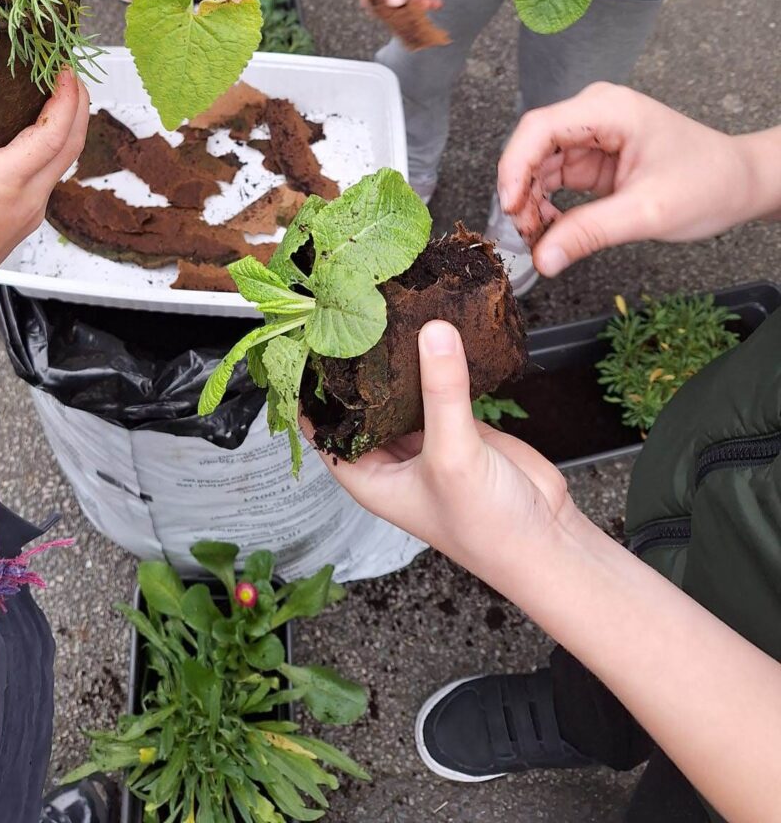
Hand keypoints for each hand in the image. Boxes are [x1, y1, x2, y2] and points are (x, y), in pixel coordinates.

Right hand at [0, 69, 88, 309]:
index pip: (54, 134)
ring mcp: (33, 210)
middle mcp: (28, 197)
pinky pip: (52, 174)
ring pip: (66, 160)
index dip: (67, 98)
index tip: (64, 67)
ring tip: (54, 90)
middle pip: (72, 144)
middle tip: (65, 68)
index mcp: (4, 183)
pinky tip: (34, 127)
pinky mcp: (27, 218)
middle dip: (78, 103)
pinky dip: (54, 145)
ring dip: (68, 124)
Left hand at [309, 322, 572, 580]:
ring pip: (397, 392)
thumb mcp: (453, 456)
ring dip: (394, 361)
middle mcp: (390, 457)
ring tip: (380, 310)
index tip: (306, 340)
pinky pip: (436, 385)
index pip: (321, 427)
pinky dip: (433, 362)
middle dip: (353, 367)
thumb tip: (433, 332)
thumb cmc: (486, 526)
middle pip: (359, 404)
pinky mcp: (458, 424)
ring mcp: (425, 438)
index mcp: (367, 476)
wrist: (545, 539)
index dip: (311, 389)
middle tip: (342, 311)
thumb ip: (442, 392)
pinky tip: (428, 328)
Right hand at [497, 83, 762, 276]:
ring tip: (538, 238)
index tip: (508, 208)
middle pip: (534, 147)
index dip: (514, 167)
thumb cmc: (709, 184)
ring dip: (532, 202)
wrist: (741, 183)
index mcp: (608, 110)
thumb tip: (542, 259)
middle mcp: (594, 114)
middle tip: (523, 235)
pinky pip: (555, 179)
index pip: (540, 128)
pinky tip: (551, 230)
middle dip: (522, 192)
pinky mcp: (593, 158)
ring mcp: (592, 135)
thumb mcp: (648, 213)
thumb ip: (590, 233)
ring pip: (539, 166)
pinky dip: (547, 206)